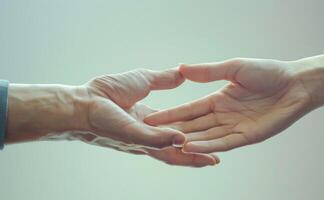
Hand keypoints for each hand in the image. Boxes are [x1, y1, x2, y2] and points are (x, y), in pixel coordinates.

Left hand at [66, 69, 217, 166]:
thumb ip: (163, 80)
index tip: (213, 137)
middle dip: (198, 154)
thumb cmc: (107, 92)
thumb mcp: (143, 80)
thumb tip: (181, 74)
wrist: (84, 100)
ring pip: (169, 151)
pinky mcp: (131, 136)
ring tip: (211, 160)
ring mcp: (140, 139)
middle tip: (217, 159)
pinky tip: (185, 143)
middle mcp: (148, 136)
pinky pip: (153, 141)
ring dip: (190, 157)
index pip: (178, 132)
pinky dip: (169, 143)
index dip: (196, 136)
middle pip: (177, 148)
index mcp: (152, 123)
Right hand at [145, 59, 311, 152]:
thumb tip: (181, 68)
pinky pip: (223, 142)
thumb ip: (208, 72)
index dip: (170, 114)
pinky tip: (192, 148)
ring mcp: (233, 127)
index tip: (151, 118)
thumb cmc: (267, 72)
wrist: (295, 83)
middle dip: (173, 131)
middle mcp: (222, 116)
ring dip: (187, 141)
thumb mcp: (234, 68)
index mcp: (217, 100)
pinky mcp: (246, 137)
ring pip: (205, 137)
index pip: (189, 109)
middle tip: (152, 137)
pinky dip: (207, 146)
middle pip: (194, 126)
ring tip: (168, 144)